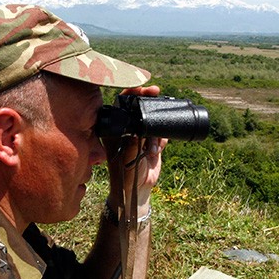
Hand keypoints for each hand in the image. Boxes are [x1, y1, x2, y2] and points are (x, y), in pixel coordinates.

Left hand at [104, 86, 166, 211]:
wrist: (138, 190)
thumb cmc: (126, 176)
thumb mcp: (127, 160)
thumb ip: (132, 146)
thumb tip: (138, 131)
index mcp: (115, 130)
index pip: (121, 105)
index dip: (130, 93)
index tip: (140, 88)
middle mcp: (127, 129)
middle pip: (138, 106)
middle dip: (147, 98)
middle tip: (155, 91)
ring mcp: (140, 134)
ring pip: (151, 118)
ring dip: (157, 121)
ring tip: (157, 134)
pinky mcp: (152, 142)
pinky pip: (161, 132)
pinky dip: (163, 137)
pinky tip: (158, 148)